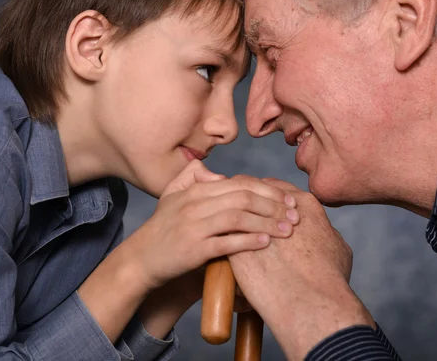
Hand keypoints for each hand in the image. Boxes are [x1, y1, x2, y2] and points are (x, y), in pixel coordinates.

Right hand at [125, 161, 299, 293]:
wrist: (141, 259)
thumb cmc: (163, 229)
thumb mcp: (172, 195)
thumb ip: (193, 176)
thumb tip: (220, 175)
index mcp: (195, 190)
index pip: (240, 183)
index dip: (268, 189)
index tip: (288, 198)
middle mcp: (194, 204)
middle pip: (244, 197)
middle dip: (274, 205)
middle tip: (295, 214)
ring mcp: (193, 226)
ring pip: (238, 218)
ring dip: (267, 222)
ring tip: (288, 230)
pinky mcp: (192, 249)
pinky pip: (226, 242)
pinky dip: (249, 241)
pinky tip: (266, 242)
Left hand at [229, 177, 373, 360]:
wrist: (311, 300)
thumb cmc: (330, 278)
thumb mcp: (337, 248)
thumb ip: (327, 234)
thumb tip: (324, 233)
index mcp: (303, 203)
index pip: (274, 186)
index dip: (263, 192)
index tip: (256, 199)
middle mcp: (275, 208)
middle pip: (249, 191)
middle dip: (239, 196)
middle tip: (232, 204)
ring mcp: (252, 224)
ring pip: (231, 209)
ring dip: (225, 211)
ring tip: (219, 220)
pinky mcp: (235, 245)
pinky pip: (221, 234)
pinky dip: (218, 235)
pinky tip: (216, 241)